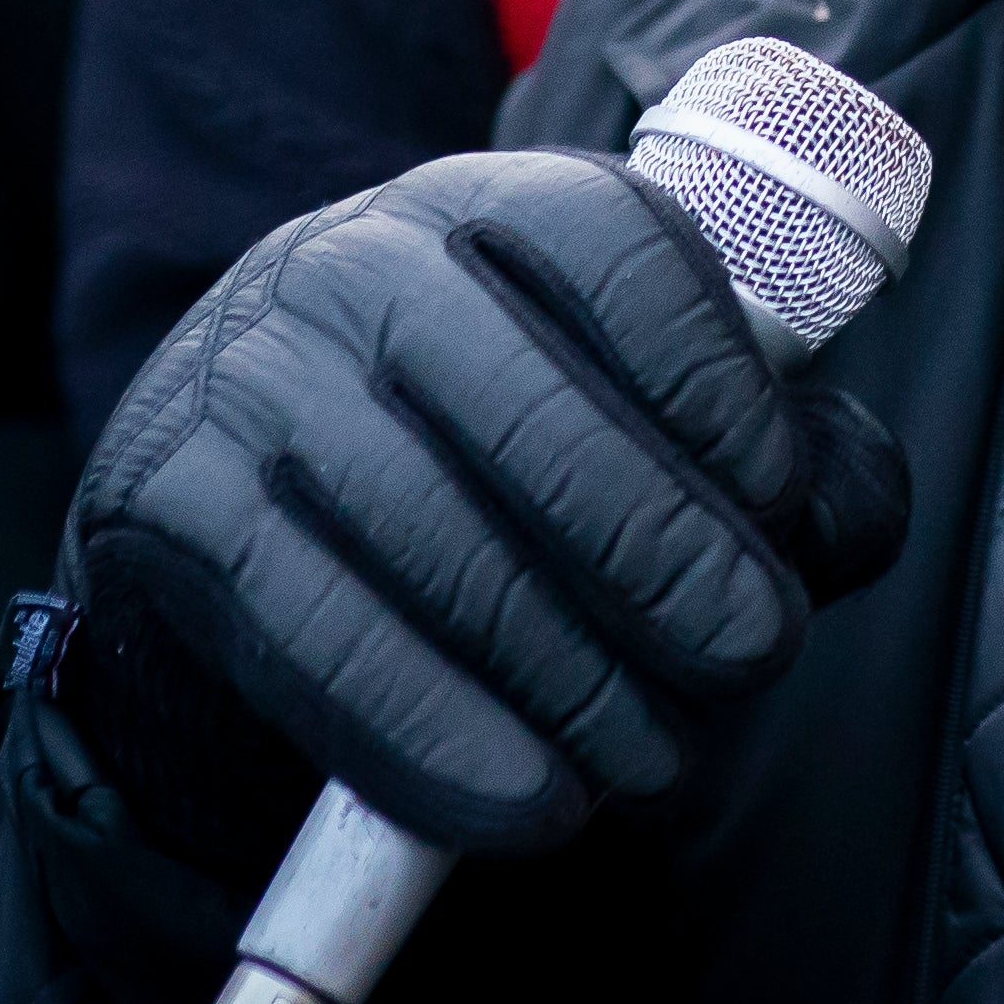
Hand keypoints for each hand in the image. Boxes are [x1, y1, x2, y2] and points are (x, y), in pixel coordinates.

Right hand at [69, 149, 905, 854]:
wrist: (249, 495)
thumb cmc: (499, 449)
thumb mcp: (640, 404)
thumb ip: (781, 454)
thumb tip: (834, 527)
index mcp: (501, 203)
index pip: (625, 259)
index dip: (722, 390)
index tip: (781, 504)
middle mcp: (363, 262)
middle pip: (540, 420)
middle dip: (665, 561)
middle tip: (748, 658)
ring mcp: (253, 376)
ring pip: (439, 544)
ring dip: (568, 676)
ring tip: (653, 761)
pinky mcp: (169, 504)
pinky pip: (317, 638)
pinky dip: (437, 738)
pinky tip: (530, 800)